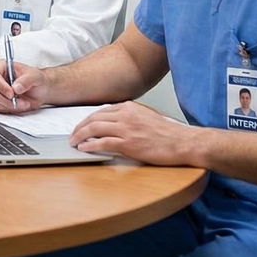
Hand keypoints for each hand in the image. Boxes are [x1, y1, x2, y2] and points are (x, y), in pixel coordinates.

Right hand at [0, 60, 48, 112]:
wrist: (40, 91)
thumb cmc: (36, 80)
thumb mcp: (35, 77)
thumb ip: (26, 80)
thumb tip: (15, 87)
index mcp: (1, 67)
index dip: (0, 85)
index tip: (11, 93)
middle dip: (6, 99)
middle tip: (19, 101)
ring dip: (8, 105)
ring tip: (23, 103)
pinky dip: (8, 109)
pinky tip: (18, 106)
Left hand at [68, 101, 198, 164]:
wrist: (184, 142)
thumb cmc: (168, 134)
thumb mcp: (147, 117)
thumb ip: (130, 118)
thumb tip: (114, 124)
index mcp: (130, 107)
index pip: (101, 111)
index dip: (87, 120)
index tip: (81, 126)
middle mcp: (126, 115)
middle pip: (93, 118)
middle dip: (79, 127)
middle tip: (72, 136)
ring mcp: (126, 129)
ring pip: (94, 129)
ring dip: (80, 136)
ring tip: (74, 142)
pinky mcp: (128, 144)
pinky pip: (102, 143)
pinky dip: (90, 145)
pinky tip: (84, 148)